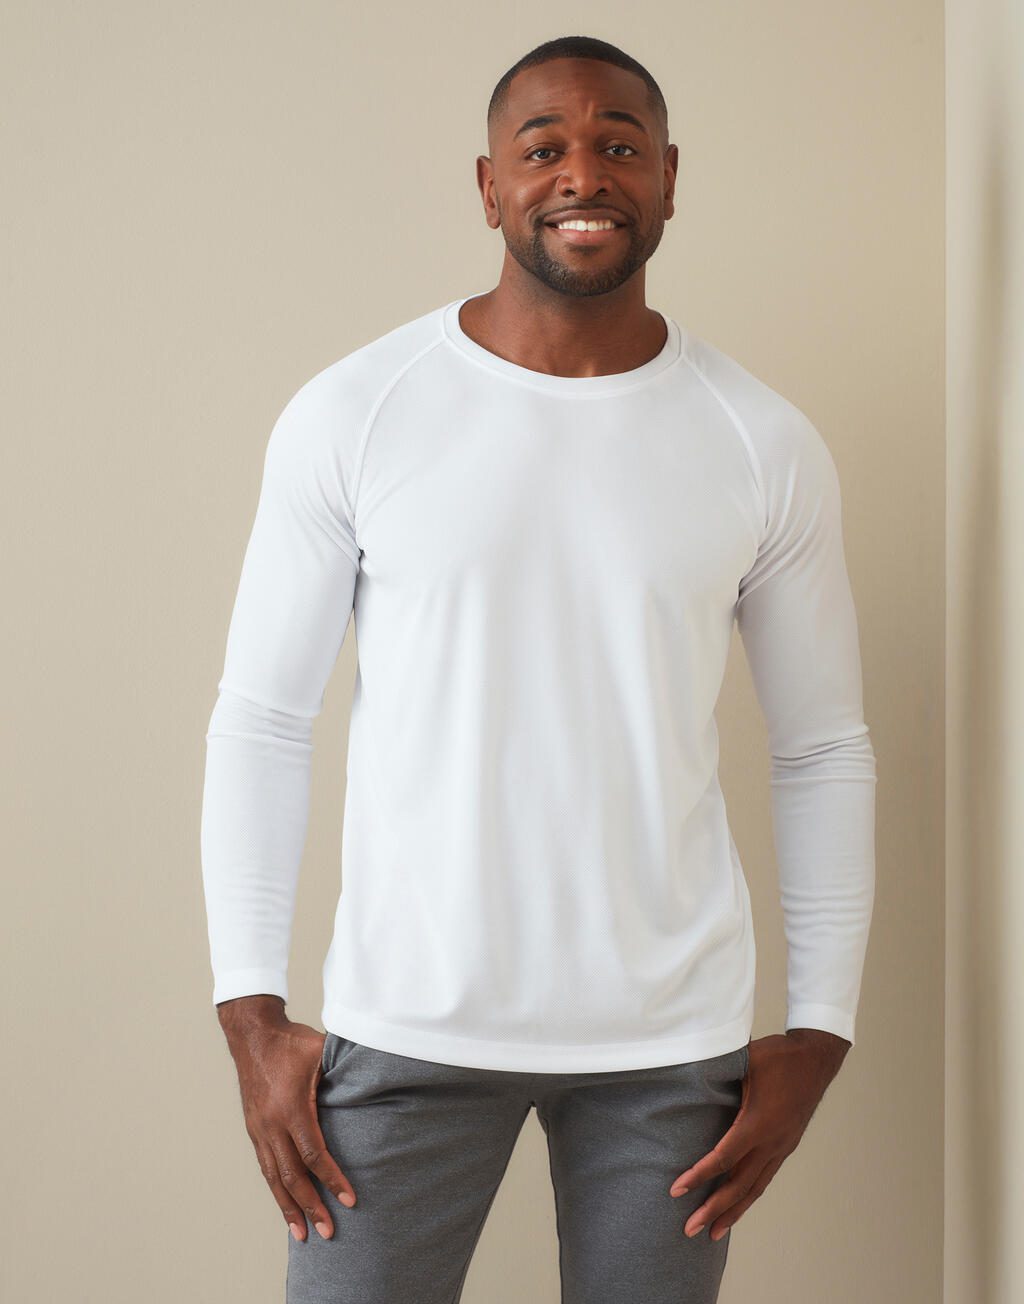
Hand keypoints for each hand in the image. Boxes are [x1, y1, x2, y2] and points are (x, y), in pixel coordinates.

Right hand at [217, 996, 357, 1241]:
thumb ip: (344, 1070)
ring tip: (303, 1235)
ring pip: (275, 1178)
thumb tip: (377, 1080)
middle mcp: (272, 1124)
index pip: (313, 1154)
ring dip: (289, 1208)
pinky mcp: (254, 1130)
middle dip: (311, 1206)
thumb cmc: (291, 1042)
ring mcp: (260, 1129)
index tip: (349, 1200)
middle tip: (329, 1232)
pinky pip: (266, 1167)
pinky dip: (276, 1191)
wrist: (252, 1035)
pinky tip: (286, 1207)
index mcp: (291, 1108)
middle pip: (293, 1176)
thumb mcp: (321, 1051)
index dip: (332, 1180)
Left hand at [667, 1029, 849, 1240]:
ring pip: (754, 1188)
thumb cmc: (778, 1055)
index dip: (698, 1176)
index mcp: (758, 1123)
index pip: (724, 1158)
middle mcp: (771, 1141)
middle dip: (712, 1209)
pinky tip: (737, 1206)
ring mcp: (781, 1146)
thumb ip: (718, 1070)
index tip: (676, 1190)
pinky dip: (748, 1196)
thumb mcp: (745, 1058)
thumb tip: (685, 1069)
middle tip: (688, 1230)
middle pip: (738, 1184)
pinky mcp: (785, 1146)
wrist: (816, 1059)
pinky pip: (764, 1178)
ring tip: (712, 1233)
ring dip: (732, 1212)